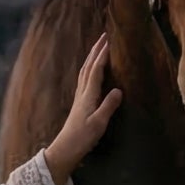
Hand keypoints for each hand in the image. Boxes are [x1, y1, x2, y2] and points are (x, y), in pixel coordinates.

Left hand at [44, 34, 122, 184]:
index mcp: (88, 95)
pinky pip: (85, 79)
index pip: (96, 70)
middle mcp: (82, 93)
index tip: (109, 40)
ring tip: (99, 47)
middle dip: (96, 50)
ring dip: (92, 57)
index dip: (102, 55)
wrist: (66, 148)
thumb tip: (119, 89)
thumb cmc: (83, 137)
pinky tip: (91, 70)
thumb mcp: (99, 123)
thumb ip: (108, 106)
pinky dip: (89, 68)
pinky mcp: (80, 103)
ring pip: (85, 71)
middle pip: (88, 66)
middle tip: (104, 36)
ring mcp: (80, 97)